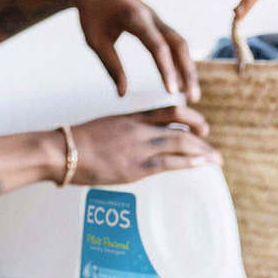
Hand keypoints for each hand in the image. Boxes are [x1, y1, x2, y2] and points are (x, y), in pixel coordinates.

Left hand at [67, 0, 199, 100]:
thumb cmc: (91, 14)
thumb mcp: (95, 41)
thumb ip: (111, 66)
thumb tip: (122, 95)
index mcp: (136, 18)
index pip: (157, 47)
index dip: (166, 69)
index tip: (172, 92)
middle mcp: (152, 17)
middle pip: (178, 44)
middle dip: (187, 71)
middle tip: (193, 99)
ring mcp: (157, 19)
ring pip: (180, 44)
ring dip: (187, 68)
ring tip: (190, 95)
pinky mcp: (157, 23)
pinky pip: (174, 43)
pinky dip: (180, 61)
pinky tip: (181, 80)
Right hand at [69, 105, 219, 184]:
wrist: (62, 151)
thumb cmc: (77, 142)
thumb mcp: (105, 127)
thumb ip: (124, 130)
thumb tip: (133, 139)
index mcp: (132, 117)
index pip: (170, 111)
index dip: (191, 118)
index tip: (201, 126)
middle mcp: (141, 129)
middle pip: (182, 127)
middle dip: (202, 138)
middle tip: (212, 149)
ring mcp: (140, 147)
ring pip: (182, 144)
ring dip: (203, 152)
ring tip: (215, 160)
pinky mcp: (137, 166)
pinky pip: (171, 162)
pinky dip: (190, 163)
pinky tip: (201, 165)